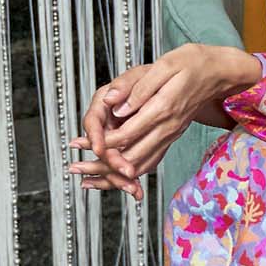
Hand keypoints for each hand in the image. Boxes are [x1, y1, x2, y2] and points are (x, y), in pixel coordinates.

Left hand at [68, 45, 260, 193]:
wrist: (221, 72)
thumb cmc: (193, 63)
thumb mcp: (166, 65)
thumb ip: (140, 87)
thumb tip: (115, 105)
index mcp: (162, 108)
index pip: (127, 133)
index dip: (102, 141)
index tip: (81, 144)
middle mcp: (168, 126)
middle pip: (131, 154)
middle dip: (103, 164)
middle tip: (77, 169)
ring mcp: (172, 133)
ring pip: (142, 162)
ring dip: (116, 173)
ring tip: (90, 179)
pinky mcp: (173, 134)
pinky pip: (154, 159)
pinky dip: (134, 170)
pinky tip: (119, 175)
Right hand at [68, 70, 152, 199]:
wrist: (172, 81)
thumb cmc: (155, 75)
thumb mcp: (141, 75)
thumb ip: (125, 87)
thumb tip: (110, 99)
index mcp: (104, 104)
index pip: (93, 123)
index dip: (94, 138)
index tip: (99, 150)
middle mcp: (108, 122)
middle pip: (101, 147)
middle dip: (110, 164)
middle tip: (124, 174)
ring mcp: (117, 136)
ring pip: (112, 160)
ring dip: (118, 177)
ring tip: (132, 190)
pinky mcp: (129, 146)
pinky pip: (126, 163)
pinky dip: (130, 177)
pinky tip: (136, 190)